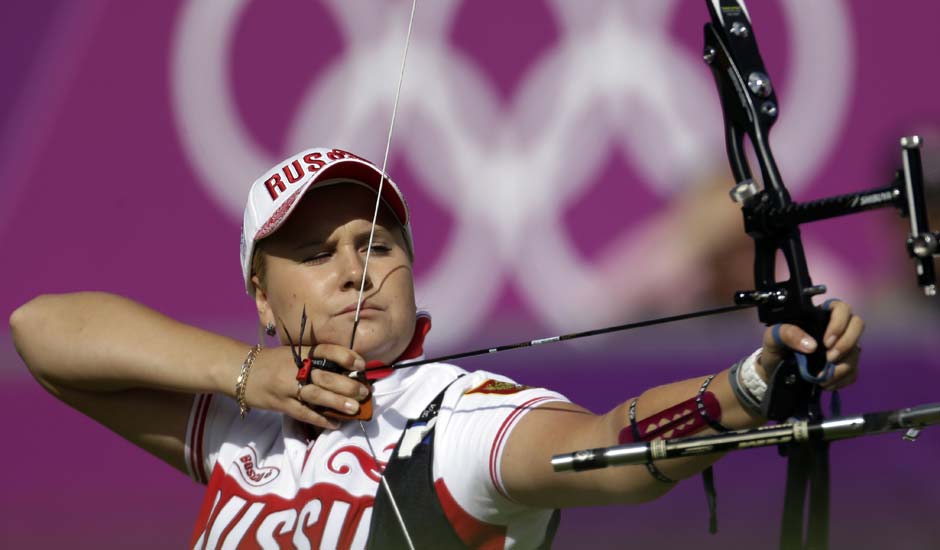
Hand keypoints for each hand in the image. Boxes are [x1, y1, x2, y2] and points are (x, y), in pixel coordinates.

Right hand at [242, 344, 370, 428]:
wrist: (239, 370)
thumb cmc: (272, 362)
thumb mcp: (293, 354)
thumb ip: (314, 359)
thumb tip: (344, 370)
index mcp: (301, 352)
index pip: (327, 350)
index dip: (346, 356)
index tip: (362, 364)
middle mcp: (296, 367)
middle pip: (325, 376)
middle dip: (347, 385)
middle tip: (364, 392)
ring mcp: (287, 386)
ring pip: (316, 395)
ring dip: (337, 403)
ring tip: (355, 409)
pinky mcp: (280, 404)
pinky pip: (303, 413)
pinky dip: (320, 419)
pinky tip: (334, 423)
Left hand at [758, 300, 863, 390]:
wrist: (775, 373)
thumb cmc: (775, 349)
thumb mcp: (773, 338)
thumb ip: (787, 333)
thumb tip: (811, 345)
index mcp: (818, 317)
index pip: (840, 308)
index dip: (839, 323)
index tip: (826, 342)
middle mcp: (835, 329)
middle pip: (858, 325)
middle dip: (846, 343)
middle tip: (829, 358)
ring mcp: (842, 347)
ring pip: (856, 352)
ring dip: (841, 368)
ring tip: (820, 377)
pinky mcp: (844, 366)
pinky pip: (853, 372)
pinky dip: (840, 380)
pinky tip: (824, 383)